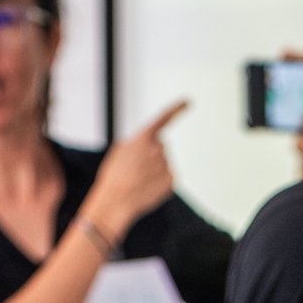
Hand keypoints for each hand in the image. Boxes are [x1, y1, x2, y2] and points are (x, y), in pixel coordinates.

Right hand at [85, 101, 188, 241]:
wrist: (116, 201)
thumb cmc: (114, 176)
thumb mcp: (121, 150)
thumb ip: (139, 142)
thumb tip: (150, 147)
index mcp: (145, 137)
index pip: (164, 118)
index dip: (177, 109)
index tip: (188, 101)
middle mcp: (159, 148)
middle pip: (160, 147)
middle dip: (151, 155)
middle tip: (135, 169)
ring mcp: (167, 165)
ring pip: (163, 163)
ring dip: (153, 170)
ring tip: (138, 180)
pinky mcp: (172, 180)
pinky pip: (167, 177)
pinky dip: (159, 182)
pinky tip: (147, 187)